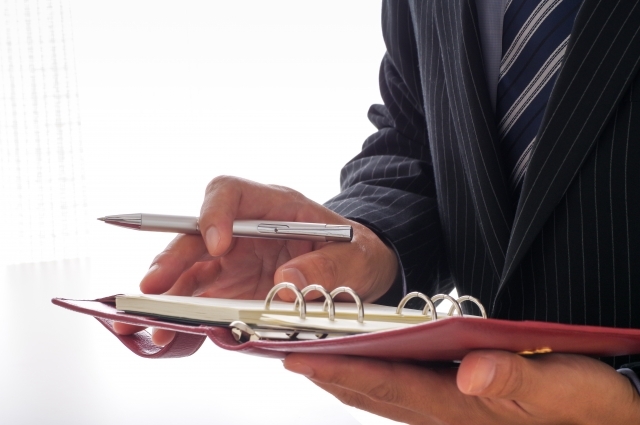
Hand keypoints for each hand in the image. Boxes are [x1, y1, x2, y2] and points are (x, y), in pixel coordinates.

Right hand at [113, 176, 397, 344]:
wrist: (356, 270)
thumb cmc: (355, 253)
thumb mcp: (355, 259)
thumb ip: (327, 269)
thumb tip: (287, 285)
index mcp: (275, 207)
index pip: (230, 192)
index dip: (215, 213)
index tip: (217, 244)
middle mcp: (244, 231)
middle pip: (196, 235)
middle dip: (173, 260)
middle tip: (153, 288)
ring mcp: (233, 261)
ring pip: (188, 270)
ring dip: (166, 295)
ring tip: (152, 324)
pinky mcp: (231, 290)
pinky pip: (199, 300)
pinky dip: (182, 318)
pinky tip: (170, 336)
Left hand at [283, 351, 639, 423]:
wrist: (607, 418)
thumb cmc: (591, 404)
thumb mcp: (566, 387)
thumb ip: (519, 378)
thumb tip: (471, 372)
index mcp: (468, 407)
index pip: (392, 385)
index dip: (344, 369)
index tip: (300, 356)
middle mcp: (450, 413)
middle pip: (376, 393)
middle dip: (328, 374)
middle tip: (285, 354)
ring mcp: (452, 413)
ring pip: (384, 396)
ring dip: (344, 378)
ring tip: (309, 359)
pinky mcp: (460, 407)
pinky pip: (402, 394)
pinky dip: (372, 380)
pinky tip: (361, 369)